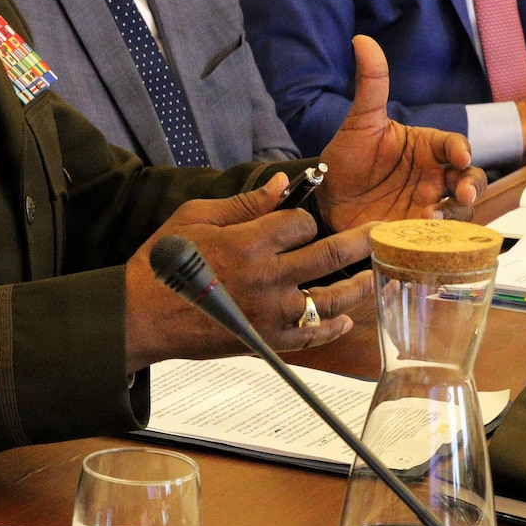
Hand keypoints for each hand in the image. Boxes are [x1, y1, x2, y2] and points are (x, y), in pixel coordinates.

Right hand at [124, 174, 373, 371]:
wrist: (143, 314)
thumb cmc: (165, 261)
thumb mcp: (196, 216)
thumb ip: (245, 203)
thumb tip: (283, 184)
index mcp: (249, 241)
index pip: (300, 223)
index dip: (304, 218)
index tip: (299, 222)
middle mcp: (267, 277)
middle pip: (328, 255)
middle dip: (360, 240)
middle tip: (382, 232)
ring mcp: (270, 313)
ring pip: (330, 299)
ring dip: (359, 286)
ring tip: (375, 274)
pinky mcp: (267, 341)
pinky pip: (312, 336)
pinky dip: (333, 328)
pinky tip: (345, 318)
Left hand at [314, 35, 486, 229]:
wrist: (324, 196)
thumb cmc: (348, 156)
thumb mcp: (359, 121)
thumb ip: (370, 84)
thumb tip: (362, 40)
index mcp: (426, 148)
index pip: (454, 145)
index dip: (461, 150)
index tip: (459, 156)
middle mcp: (434, 177)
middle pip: (469, 179)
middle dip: (472, 185)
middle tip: (463, 193)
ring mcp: (427, 205)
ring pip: (459, 210)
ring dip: (455, 214)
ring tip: (434, 218)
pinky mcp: (415, 232)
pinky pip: (436, 237)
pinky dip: (435, 238)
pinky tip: (421, 236)